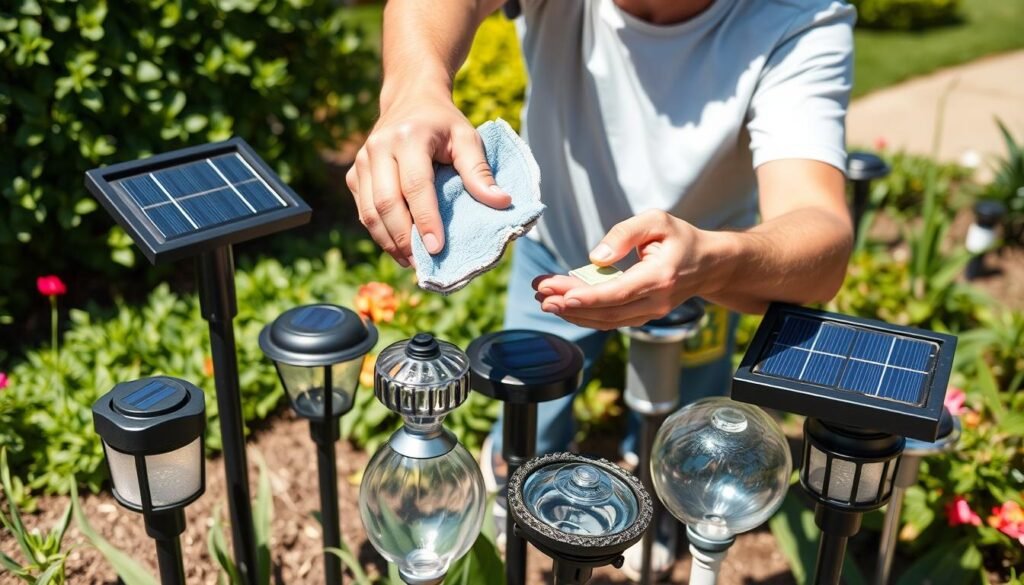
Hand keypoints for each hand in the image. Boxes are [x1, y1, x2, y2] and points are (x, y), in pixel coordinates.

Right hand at [346, 93, 511, 266]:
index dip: (425, 219)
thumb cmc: (444, 123)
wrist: (409, 99)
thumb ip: (480, 171)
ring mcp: (362, 161)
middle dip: (403, 237)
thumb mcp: (467, 138)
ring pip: (369, 211)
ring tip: (411, 262)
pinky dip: (379, 233)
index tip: (437, 248)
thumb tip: (501, 202)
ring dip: (389, 241)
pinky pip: (363, 211)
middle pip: (385, 202)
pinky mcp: (355, 174)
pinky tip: (398, 248)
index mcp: (409, 137)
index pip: (415, 186)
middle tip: (423, 263)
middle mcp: (379, 147)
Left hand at [533, 210, 727, 329]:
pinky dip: (585, 313)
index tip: (561, 296)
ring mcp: (650, 312)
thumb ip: (624, 234)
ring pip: (606, 320)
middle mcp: (656, 301)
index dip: (589, 297)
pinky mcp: (642, 315)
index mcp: (660, 277)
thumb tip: (595, 257)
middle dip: (570, 304)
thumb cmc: (681, 238)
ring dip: (572, 312)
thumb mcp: (657, 221)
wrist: (709, 264)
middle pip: (606, 310)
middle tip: (540, 294)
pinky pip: (610, 319)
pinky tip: (563, 302)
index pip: (619, 292)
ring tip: (543, 299)